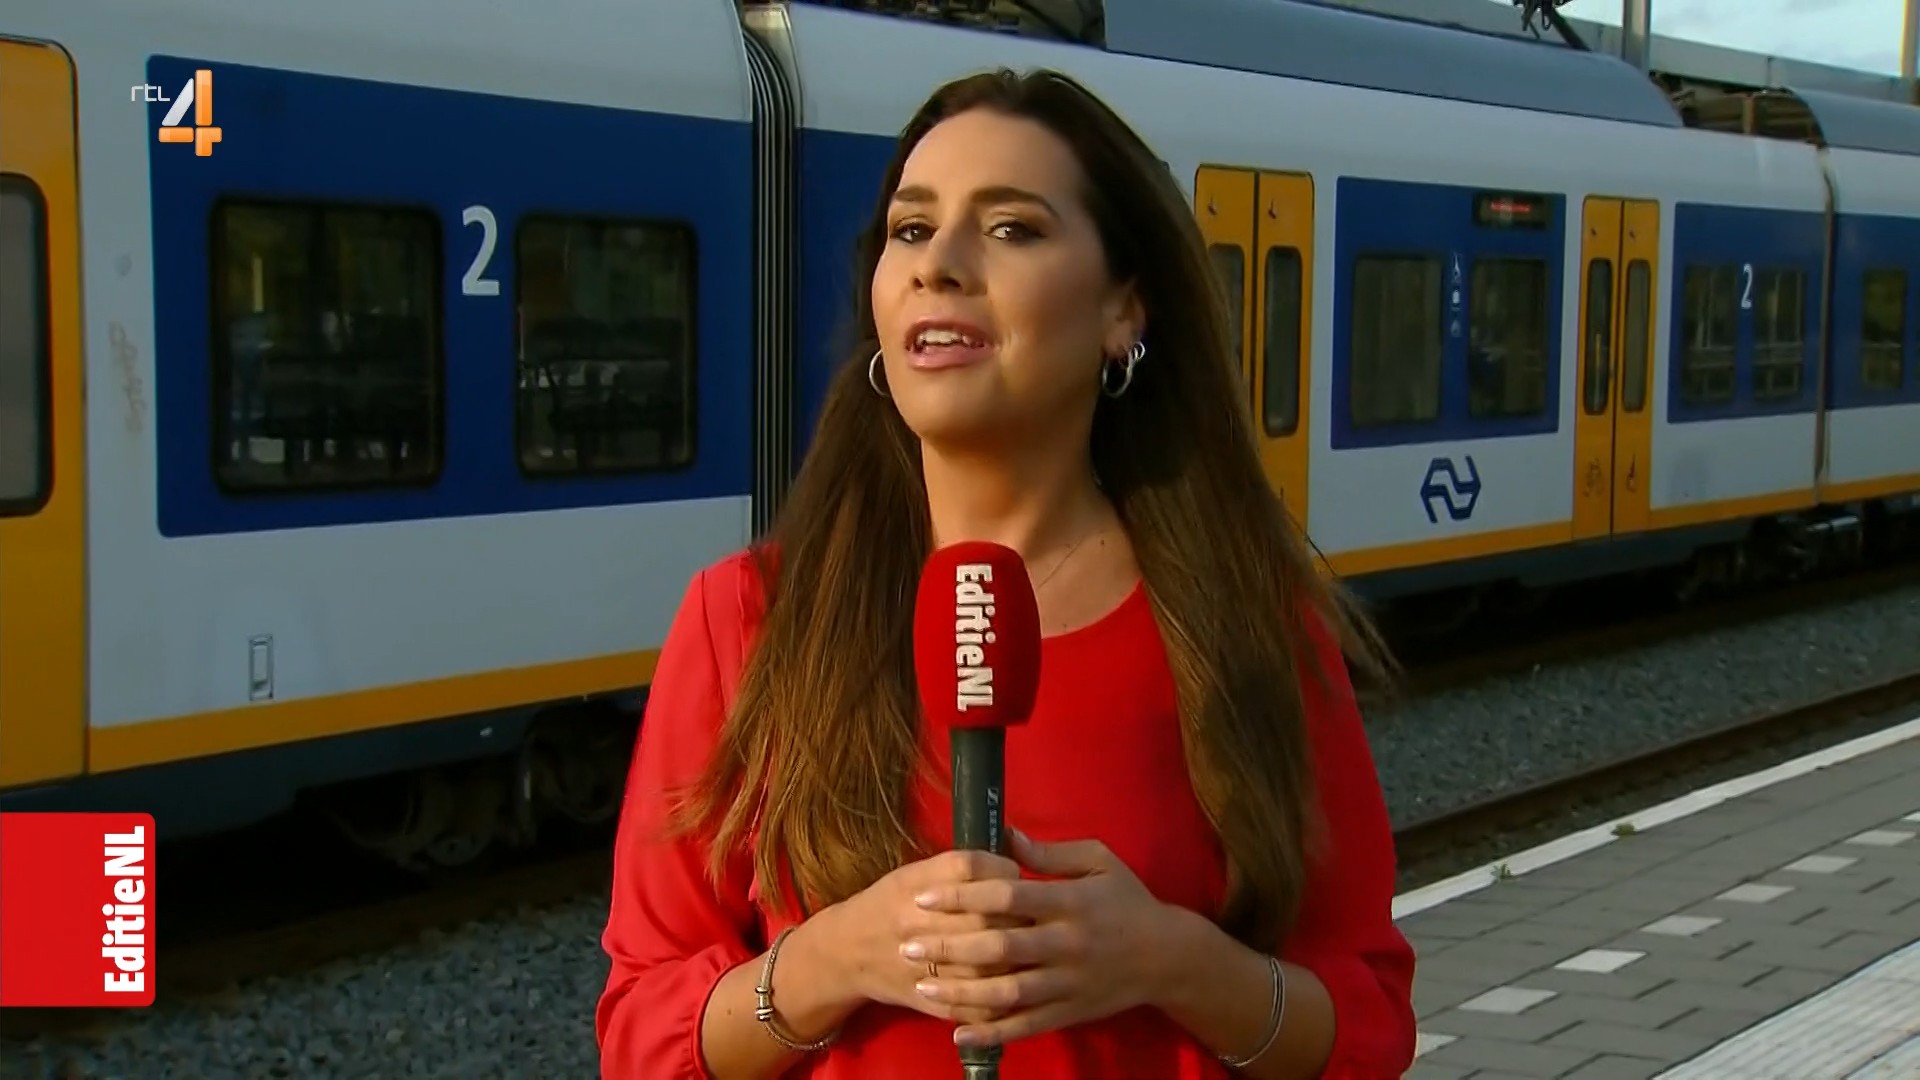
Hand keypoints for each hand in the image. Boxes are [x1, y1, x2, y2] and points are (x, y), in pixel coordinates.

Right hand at [823, 848, 1032, 1025]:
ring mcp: (922, 965)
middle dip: (1018, 916)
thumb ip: (959, 866)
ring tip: (1032, 953)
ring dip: (1016, 961)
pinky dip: (1000, 1003)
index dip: (1003, 870)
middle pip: (983, 916)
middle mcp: (916, 921)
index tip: (1019, 876)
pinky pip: (973, 1007)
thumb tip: (1012, 860)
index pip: (969, 868)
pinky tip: (1018, 992)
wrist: (845, 953)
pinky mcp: (927, 1001)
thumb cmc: (887, 905)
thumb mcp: (913, 873)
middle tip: (1037, 917)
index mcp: (913, 884)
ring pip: (984, 966)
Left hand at [905, 829, 1180, 1049]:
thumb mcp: (1098, 862)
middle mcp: (1068, 944)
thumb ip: (1049, 853)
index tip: (924, 895)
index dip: (963, 896)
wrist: (1168, 956)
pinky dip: (992, 1033)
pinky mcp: (1071, 1012)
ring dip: (961, 993)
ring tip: (922, 987)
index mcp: (1071, 902)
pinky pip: (1026, 1026)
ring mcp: (1069, 983)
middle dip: (950, 946)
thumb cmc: (1127, 900)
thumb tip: (1004, 836)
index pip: (1008, 898)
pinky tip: (958, 1034)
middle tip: (908, 943)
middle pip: (1000, 947)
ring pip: (1008, 992)